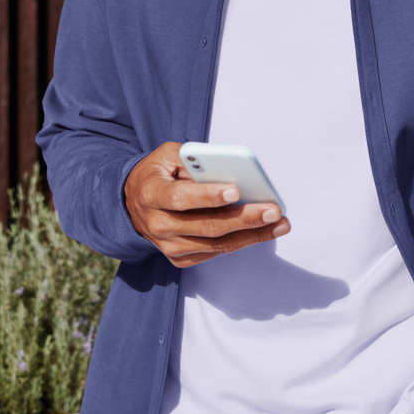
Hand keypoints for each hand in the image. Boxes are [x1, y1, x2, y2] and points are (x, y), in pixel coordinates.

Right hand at [124, 142, 290, 267]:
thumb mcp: (168, 155)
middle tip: (272, 210)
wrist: (134, 203)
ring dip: (252, 234)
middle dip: (244, 218)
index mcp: (151, 194)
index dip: (208, 196)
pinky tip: (265, 231)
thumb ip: (194, 159)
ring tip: (279, 223)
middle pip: (206, 226)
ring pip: (216, 244)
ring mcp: (170, 246)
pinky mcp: (181, 258)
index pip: (180, 198)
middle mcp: (158, 225)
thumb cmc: (158, 172)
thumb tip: (228, 169)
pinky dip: (242, 241)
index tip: (235, 190)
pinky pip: (216, 251)